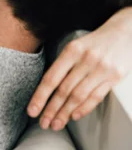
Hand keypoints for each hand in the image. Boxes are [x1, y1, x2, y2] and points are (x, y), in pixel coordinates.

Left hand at [27, 8, 131, 129]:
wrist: (124, 32)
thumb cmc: (95, 41)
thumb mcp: (76, 45)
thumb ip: (64, 64)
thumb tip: (48, 89)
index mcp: (72, 49)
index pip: (52, 77)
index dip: (40, 96)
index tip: (32, 109)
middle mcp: (85, 59)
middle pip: (64, 90)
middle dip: (52, 109)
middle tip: (44, 122)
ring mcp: (101, 69)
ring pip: (79, 96)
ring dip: (66, 113)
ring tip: (56, 123)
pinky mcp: (114, 77)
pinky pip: (96, 97)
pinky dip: (84, 109)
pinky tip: (74, 116)